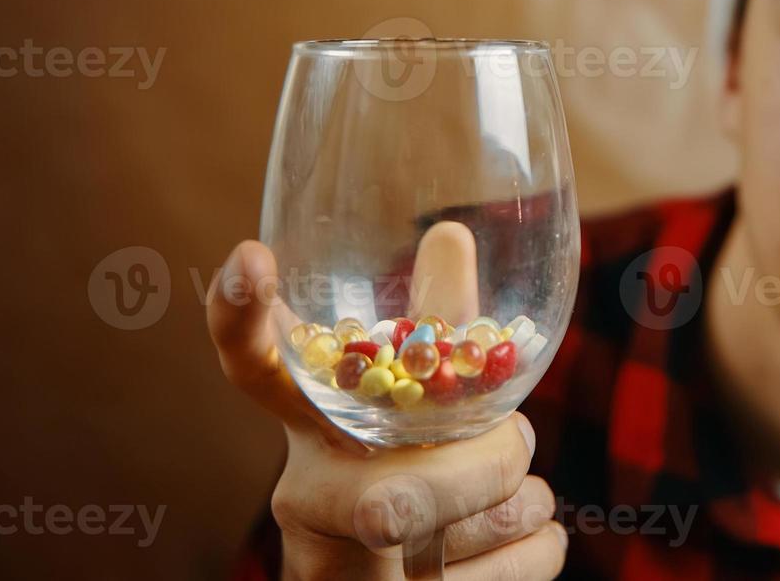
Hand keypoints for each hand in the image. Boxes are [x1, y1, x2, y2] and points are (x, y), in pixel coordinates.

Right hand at [207, 240, 567, 579]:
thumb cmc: (417, 485)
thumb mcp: (423, 406)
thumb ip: (439, 329)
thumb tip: (449, 232)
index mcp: (313, 431)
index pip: (256, 370)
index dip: (241, 319)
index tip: (249, 256)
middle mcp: (309, 504)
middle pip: (396, 497)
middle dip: (485, 469)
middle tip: (508, 454)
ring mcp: (345, 576)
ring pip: (485, 524)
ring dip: (520, 501)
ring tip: (495, 503)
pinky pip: (526, 563)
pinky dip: (538, 547)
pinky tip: (501, 550)